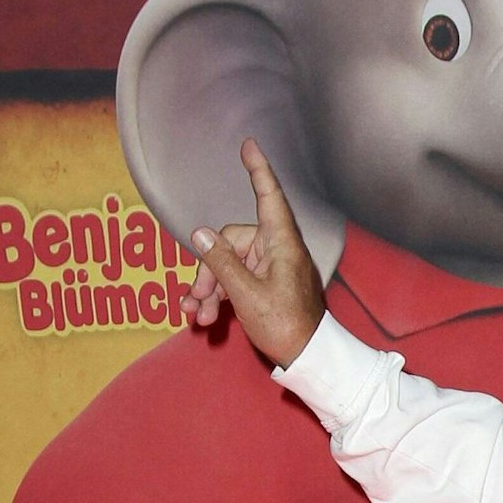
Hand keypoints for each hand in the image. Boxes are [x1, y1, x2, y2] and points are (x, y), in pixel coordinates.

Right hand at [183, 139, 326, 367]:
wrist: (306, 358)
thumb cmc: (286, 325)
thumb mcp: (246, 295)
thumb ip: (221, 263)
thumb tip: (199, 234)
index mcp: (281, 243)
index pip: (268, 196)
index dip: (258, 170)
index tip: (249, 145)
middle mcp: (276, 249)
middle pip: (230, 242)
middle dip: (207, 271)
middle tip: (196, 302)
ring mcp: (271, 267)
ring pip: (227, 264)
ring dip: (208, 289)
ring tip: (197, 317)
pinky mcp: (265, 284)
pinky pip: (234, 280)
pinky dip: (218, 296)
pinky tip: (202, 318)